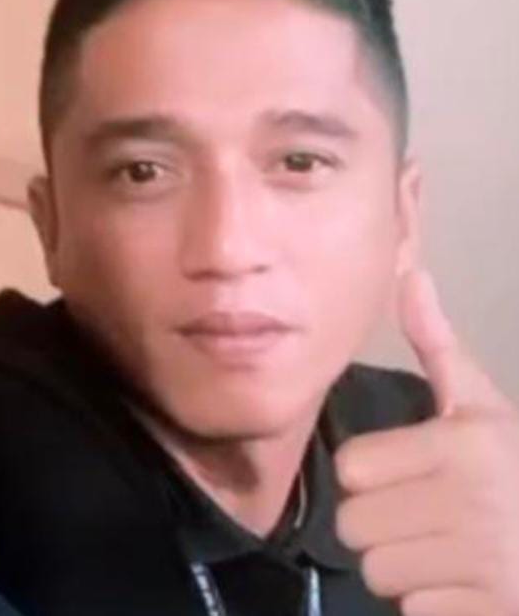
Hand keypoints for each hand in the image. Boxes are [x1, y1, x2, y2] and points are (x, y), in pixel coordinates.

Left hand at [335, 270, 518, 615]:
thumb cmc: (516, 461)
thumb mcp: (481, 402)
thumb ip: (437, 346)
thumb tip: (410, 273)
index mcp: (461, 445)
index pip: (352, 468)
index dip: (370, 472)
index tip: (400, 471)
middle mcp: (469, 503)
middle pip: (355, 525)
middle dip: (378, 522)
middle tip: (418, 511)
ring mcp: (482, 565)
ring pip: (378, 574)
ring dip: (400, 565)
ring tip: (438, 546)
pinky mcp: (487, 612)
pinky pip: (412, 612)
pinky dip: (429, 602)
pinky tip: (459, 581)